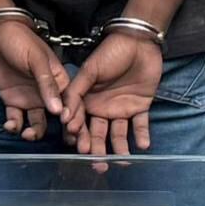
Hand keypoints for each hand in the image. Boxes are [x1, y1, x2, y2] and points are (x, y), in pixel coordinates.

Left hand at [0, 13, 70, 140]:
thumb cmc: (21, 41)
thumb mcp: (37, 60)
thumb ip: (47, 85)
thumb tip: (58, 110)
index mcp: (59, 81)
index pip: (71, 103)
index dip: (73, 118)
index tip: (71, 130)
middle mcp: (47, 94)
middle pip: (58, 118)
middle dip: (60, 132)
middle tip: (58, 143)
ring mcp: (30, 99)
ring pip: (37, 123)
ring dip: (35, 132)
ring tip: (27, 134)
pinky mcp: (13, 102)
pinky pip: (17, 119)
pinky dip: (14, 126)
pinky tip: (10, 126)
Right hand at [60, 31, 163, 158]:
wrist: (138, 41)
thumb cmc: (110, 53)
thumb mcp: (89, 70)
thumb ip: (76, 93)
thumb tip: (62, 117)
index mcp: (87, 100)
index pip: (80, 123)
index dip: (79, 136)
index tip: (79, 148)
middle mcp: (102, 108)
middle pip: (98, 133)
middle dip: (97, 149)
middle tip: (99, 164)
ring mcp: (121, 108)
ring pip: (118, 134)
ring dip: (119, 148)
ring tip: (121, 161)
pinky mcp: (140, 106)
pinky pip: (140, 125)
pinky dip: (141, 135)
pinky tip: (143, 145)